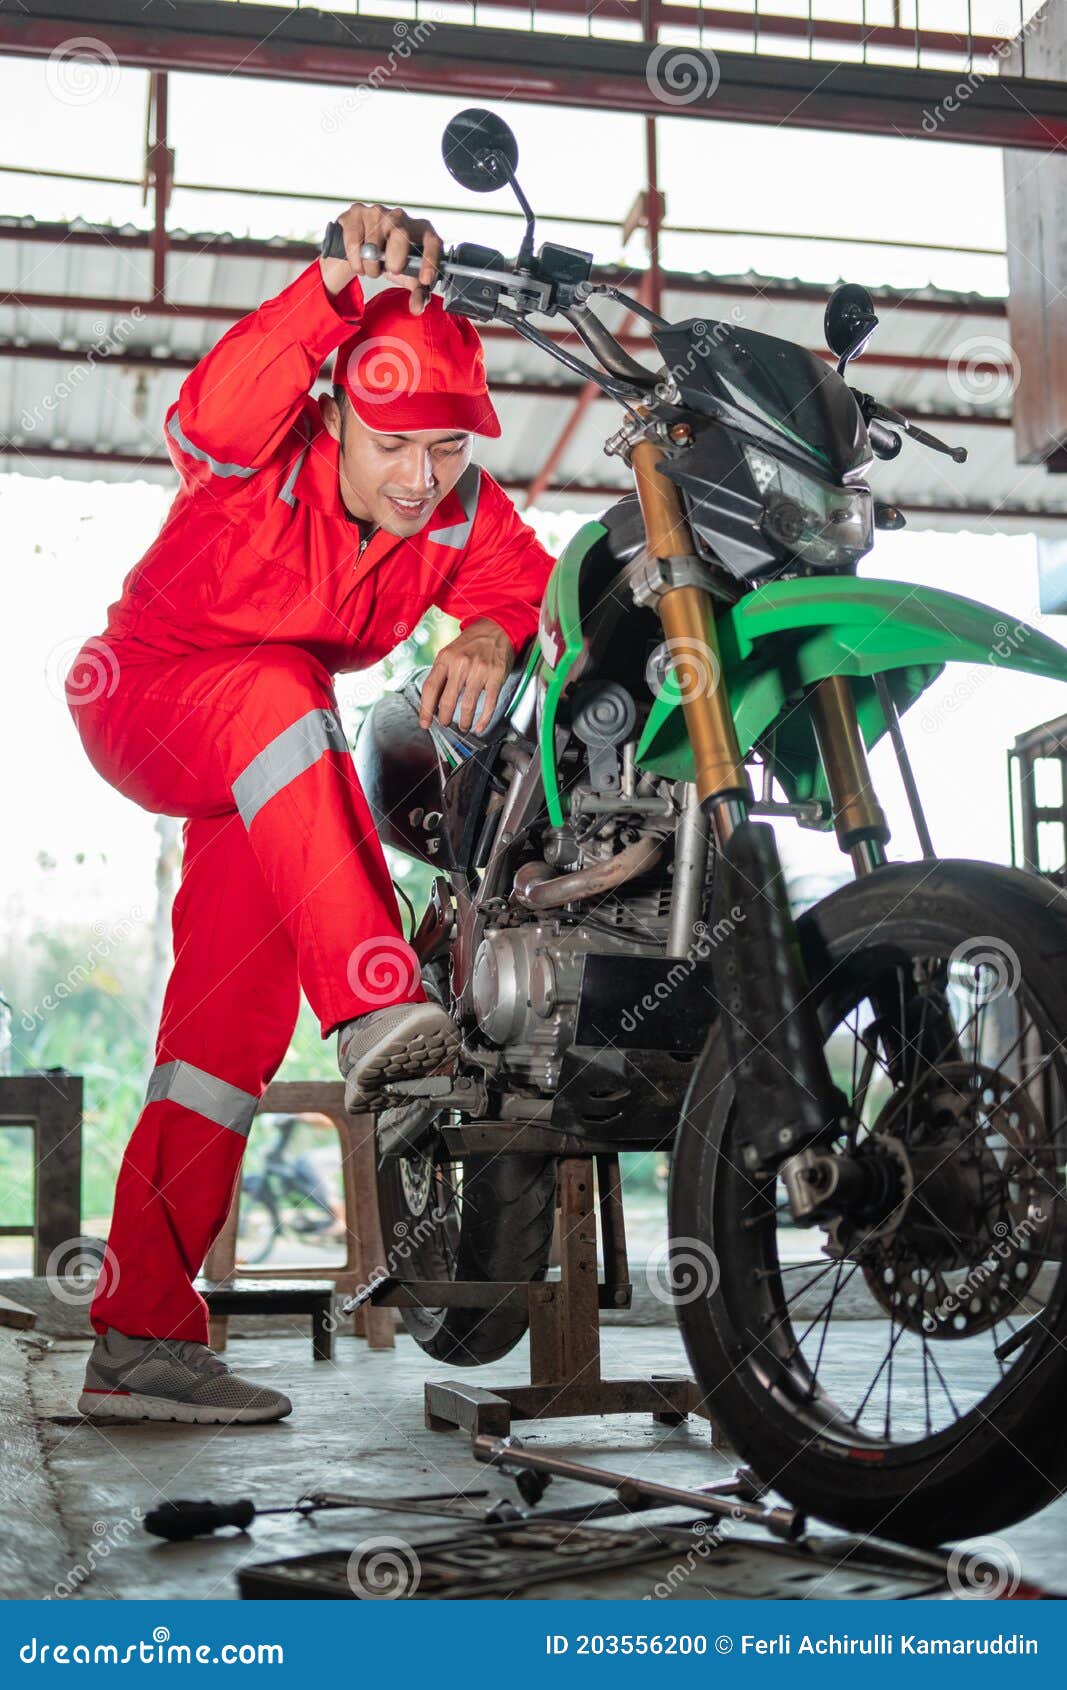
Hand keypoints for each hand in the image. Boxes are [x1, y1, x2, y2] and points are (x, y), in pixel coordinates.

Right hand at [320, 203, 443, 313]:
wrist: (364, 244)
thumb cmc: (392, 258)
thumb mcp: (408, 277)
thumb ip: (417, 294)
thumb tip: (417, 308)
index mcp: (421, 230)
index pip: (432, 241)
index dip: (430, 260)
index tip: (424, 280)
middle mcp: (401, 216)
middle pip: (401, 234)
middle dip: (396, 258)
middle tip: (392, 271)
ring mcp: (378, 212)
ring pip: (373, 242)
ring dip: (371, 266)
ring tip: (372, 269)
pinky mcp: (357, 212)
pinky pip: (354, 241)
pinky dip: (355, 260)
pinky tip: (359, 262)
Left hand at [418, 620, 514, 734]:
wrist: (497, 628)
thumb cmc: (472, 642)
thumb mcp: (450, 651)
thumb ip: (442, 672)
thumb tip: (433, 699)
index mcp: (445, 658)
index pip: (430, 688)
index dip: (425, 708)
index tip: (424, 722)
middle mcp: (461, 665)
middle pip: (447, 700)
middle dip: (444, 718)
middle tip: (444, 724)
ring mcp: (479, 671)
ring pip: (468, 705)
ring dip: (464, 721)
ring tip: (463, 726)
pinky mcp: (495, 677)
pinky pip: (489, 703)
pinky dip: (484, 718)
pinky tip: (479, 726)